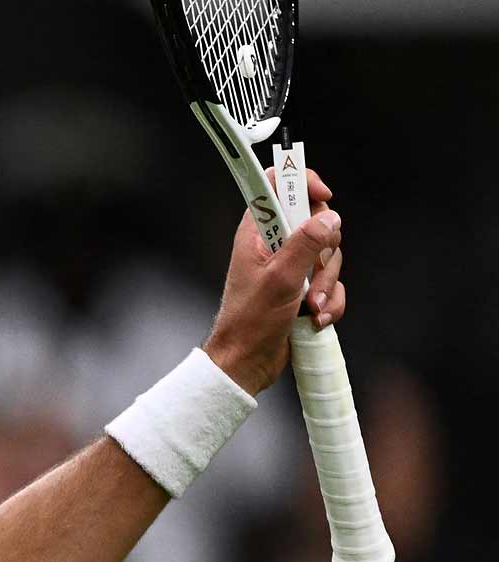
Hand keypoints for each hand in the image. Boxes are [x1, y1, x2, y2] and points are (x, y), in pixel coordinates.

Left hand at [202, 169, 346, 394]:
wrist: (247, 360)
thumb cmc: (250, 320)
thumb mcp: (281, 278)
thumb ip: (306, 243)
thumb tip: (329, 217)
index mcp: (257, 233)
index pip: (278, 187)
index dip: (302, 183)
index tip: (323, 195)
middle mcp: (275, 245)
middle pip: (317, 222)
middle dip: (324, 252)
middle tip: (310, 274)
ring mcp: (292, 267)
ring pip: (329, 256)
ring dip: (325, 284)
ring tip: (310, 305)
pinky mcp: (304, 289)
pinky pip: (332, 283)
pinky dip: (330, 301)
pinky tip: (316, 318)